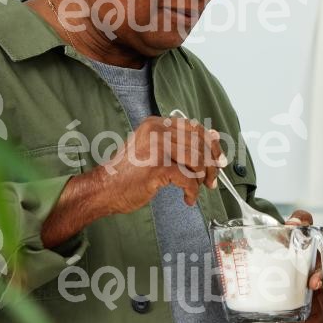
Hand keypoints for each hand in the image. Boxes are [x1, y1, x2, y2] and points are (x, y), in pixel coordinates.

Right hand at [99, 115, 225, 213]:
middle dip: (211, 165)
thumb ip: (180, 142)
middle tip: (212, 180)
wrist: (103, 188)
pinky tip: (188, 198)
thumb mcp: (153, 149)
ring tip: (197, 189)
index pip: (196, 128)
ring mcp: (157, 148)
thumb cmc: (128, 172)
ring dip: (202, 179)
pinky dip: (192, 192)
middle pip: (200, 144)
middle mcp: (157, 131)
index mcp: (157, 124)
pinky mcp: (157, 168)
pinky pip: (188, 179)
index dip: (212, 144)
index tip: (219, 159)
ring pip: (197, 161)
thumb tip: (214, 136)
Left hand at [242, 210, 322, 322]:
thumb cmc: (293, 245)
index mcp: (318, 273)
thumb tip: (292, 222)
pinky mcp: (286, 316)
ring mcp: (301, 308)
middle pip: (318, 318)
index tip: (313, 282)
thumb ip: (301, 218)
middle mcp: (313, 295)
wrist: (278, 254)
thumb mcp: (298, 229)